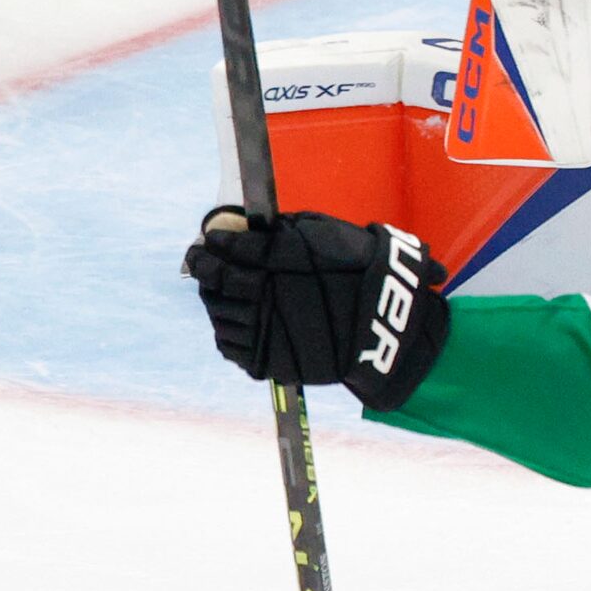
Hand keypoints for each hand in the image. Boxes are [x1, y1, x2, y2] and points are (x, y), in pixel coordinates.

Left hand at [183, 208, 447, 411]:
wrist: (389, 319)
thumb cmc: (357, 265)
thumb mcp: (320, 232)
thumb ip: (277, 232)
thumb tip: (241, 229)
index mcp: (277, 258)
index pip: (226, 248)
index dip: (210, 244)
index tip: (206, 241)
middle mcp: (267, 294)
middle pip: (216, 282)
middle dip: (204, 269)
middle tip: (202, 263)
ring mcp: (268, 330)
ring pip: (219, 315)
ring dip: (214, 300)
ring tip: (218, 292)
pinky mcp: (273, 361)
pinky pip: (230, 347)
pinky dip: (226, 332)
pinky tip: (234, 322)